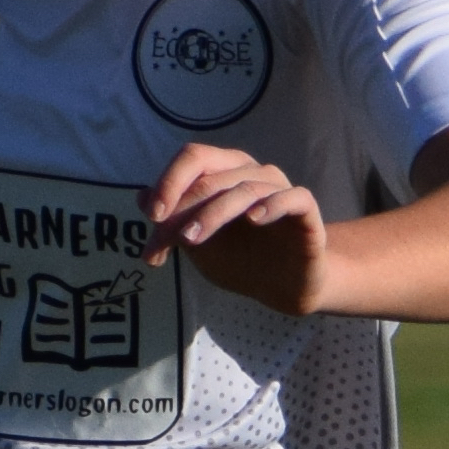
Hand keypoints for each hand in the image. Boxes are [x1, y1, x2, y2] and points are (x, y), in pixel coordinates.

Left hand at [149, 141, 327, 313]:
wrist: (283, 289)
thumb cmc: (240, 260)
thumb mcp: (197, 245)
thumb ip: (172, 222)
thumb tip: (141, 197)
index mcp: (227, 172)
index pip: (193, 158)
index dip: (170, 182)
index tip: (152, 217)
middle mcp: (255, 173)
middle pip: (213, 176)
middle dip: (183, 209)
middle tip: (167, 240)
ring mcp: (282, 191)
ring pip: (246, 188)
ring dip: (214, 213)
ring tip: (192, 240)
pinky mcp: (307, 214)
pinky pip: (293, 198)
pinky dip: (273, 205)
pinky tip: (254, 220)